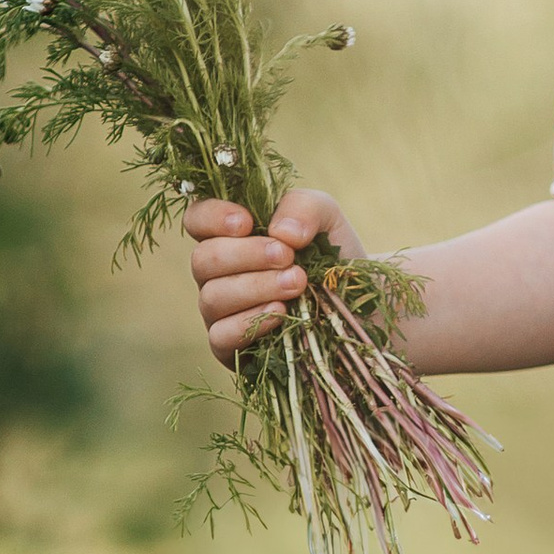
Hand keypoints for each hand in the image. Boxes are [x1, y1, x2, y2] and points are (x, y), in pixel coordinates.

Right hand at [186, 187, 359, 363]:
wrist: (356, 308)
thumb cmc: (331, 257)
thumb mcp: (327, 219)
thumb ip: (303, 207)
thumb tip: (280, 231)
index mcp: (230, 235)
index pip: (197, 219)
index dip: (211, 217)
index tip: (247, 222)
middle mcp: (218, 272)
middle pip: (202, 259)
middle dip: (245, 255)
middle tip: (287, 256)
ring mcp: (220, 312)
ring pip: (212, 297)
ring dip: (255, 287)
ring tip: (296, 283)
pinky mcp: (230, 347)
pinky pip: (221, 335)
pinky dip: (249, 322)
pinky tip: (281, 313)